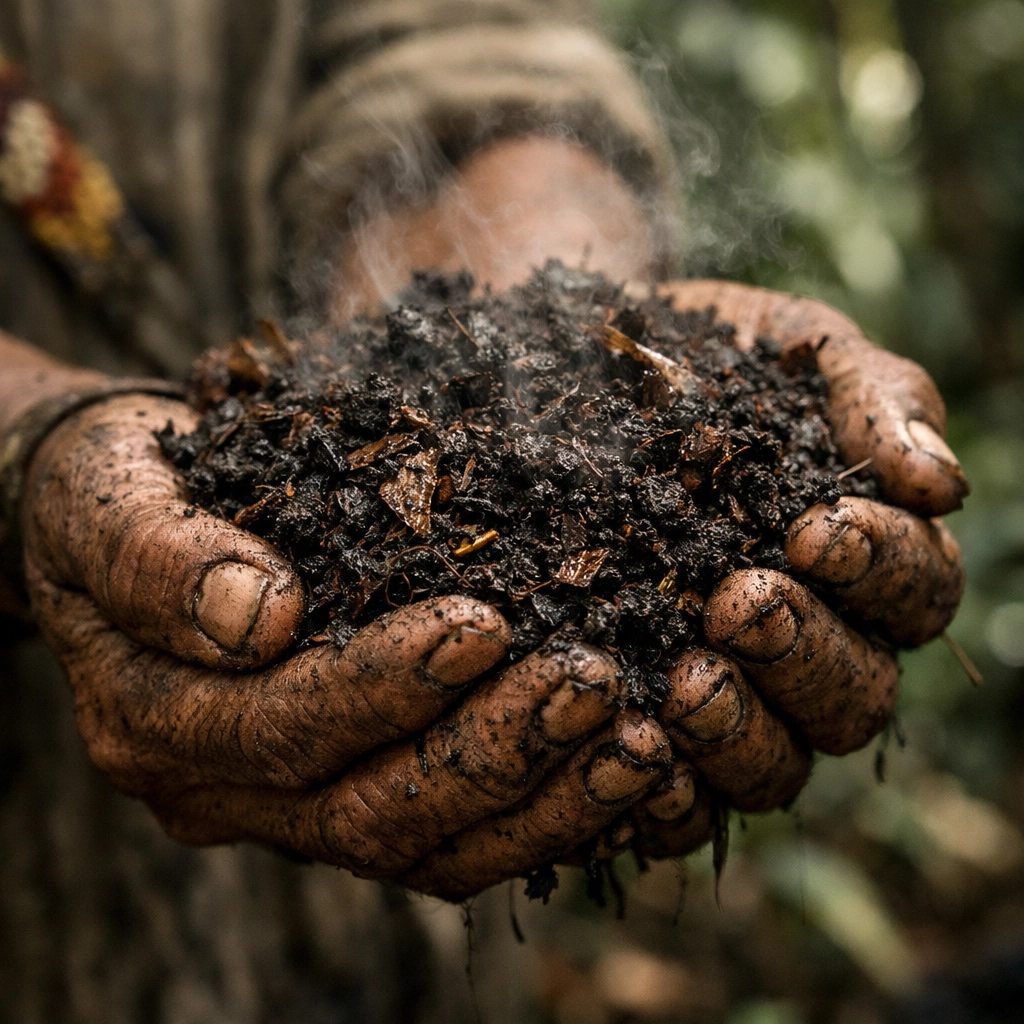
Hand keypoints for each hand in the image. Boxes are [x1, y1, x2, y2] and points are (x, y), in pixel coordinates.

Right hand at [22, 393, 679, 892]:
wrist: (120, 517)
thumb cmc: (113, 495)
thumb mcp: (108, 502)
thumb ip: (160, 560)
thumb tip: (259, 616)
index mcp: (155, 722)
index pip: (277, 731)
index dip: (381, 688)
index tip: (483, 623)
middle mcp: (222, 789)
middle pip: (364, 813)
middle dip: (489, 752)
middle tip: (596, 683)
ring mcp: (291, 806)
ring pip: (424, 848)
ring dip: (539, 802)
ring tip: (641, 741)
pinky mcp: (352, 791)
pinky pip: (451, 836)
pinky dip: (542, 812)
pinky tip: (622, 768)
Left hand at [592, 283, 969, 863]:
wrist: (572, 366)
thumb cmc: (701, 353)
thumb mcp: (791, 345)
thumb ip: (873, 396)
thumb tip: (939, 482)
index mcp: (861, 561)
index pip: (911, 591)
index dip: (878, 570)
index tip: (813, 532)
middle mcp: (807, 643)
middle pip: (852, 693)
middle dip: (803, 653)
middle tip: (738, 604)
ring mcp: (732, 697)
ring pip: (775, 763)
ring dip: (740, 734)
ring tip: (684, 683)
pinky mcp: (649, 732)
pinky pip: (678, 801)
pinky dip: (664, 797)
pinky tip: (632, 759)